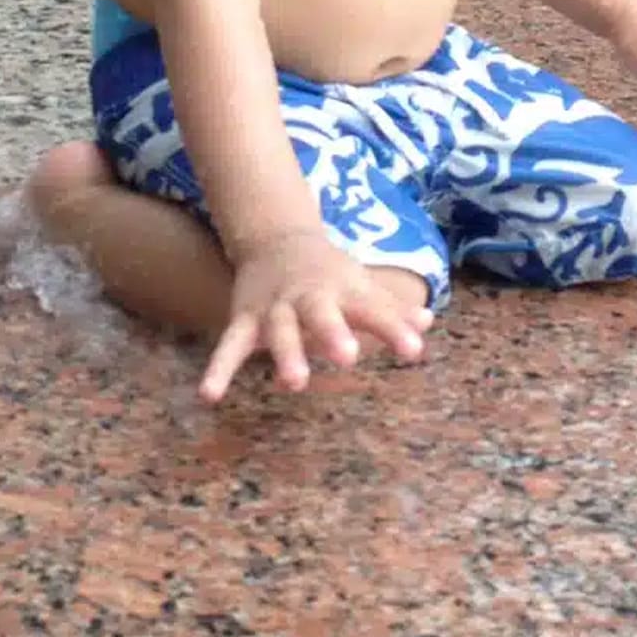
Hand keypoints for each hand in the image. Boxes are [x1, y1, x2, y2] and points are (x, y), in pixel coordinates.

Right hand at [200, 229, 431, 404]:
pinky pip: (229, 346)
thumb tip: (429, 321)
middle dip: (333, 334)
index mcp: (345, 290)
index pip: (375, 310)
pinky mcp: (244, 320)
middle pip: (322, 314)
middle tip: (349, 357)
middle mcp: (310, 298)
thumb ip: (390, 310)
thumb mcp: (361, 285)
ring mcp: (275, 309)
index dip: (395, 329)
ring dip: (286, 354)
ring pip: (279, 331)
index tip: (416, 351)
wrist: (278, 240)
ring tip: (294, 383)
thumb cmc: (329, 273)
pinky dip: (218, 369)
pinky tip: (208, 396)